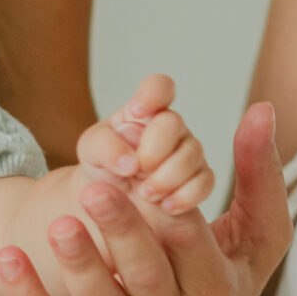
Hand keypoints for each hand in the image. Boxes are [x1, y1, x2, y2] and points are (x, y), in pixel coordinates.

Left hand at [0, 100, 289, 295]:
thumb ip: (261, 176)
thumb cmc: (221, 282)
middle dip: (122, 233)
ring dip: (78, 265)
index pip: (196, 248)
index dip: (175, 215)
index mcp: (214, 289)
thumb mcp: (256, 240)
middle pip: (146, 276)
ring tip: (57, 224)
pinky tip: (8, 258)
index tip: (152, 177)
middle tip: (95, 189)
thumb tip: (262, 109)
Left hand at [76, 76, 215, 217]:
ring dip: (166, 177)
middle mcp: (168, 129)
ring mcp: (187, 153)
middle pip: (173, 122)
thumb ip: (104, 146)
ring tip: (145, 193)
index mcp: (142, 113)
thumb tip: (129, 160)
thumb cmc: (103, 169)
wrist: (113, 208)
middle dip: (154, 149)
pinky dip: (185, 196)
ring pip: (193, 154)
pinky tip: (166, 205)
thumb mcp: (91, 152)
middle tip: (135, 170)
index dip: (153, 95)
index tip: (137, 112)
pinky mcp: (199, 180)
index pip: (159, 87)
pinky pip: (205, 181)